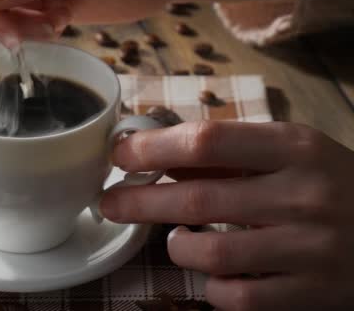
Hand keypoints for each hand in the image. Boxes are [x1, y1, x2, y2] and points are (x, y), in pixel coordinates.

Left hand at [101, 121, 353, 309]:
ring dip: (177, 248)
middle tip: (108, 203)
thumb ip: (226, 154)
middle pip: (197, 199)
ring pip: (212, 254)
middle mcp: (304, 195)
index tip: (120, 154)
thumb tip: (154, 153)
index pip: (208, 141)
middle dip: (138, 201)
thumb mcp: (288, 153)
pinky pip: (237, 297)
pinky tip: (213, 272)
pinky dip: (212, 286)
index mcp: (295, 148)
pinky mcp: (313, 293)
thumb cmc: (329, 184)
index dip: (153, 148)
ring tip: (174, 239)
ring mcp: (311, 249)